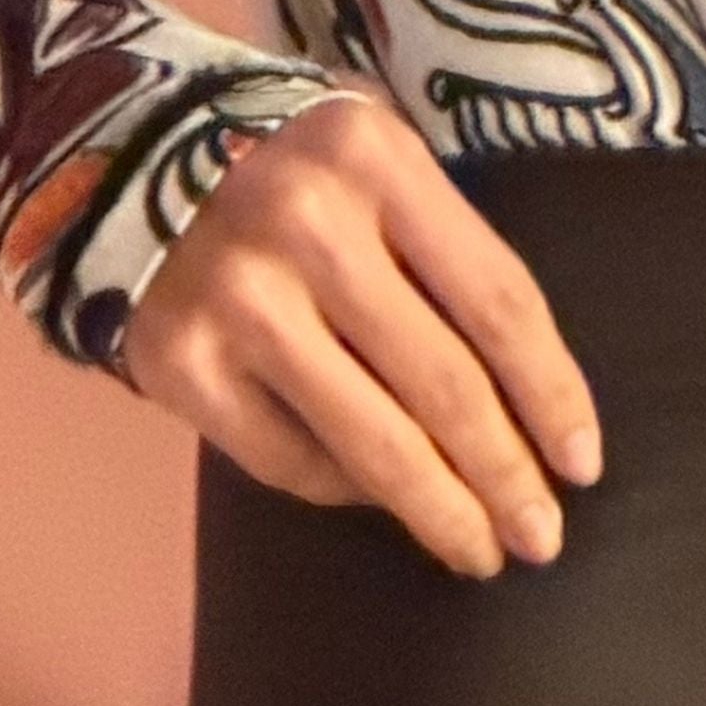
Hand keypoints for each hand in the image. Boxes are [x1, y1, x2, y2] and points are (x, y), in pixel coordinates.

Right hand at [121, 94, 605, 580]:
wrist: (123, 153)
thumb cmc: (289, 164)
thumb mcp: (375, 163)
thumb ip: (442, 249)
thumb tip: (523, 398)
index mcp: (377, 160)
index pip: (498, 300)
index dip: (551, 393)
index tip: (582, 463)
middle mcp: (308, 227)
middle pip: (443, 383)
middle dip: (506, 475)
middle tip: (542, 536)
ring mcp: (238, 301)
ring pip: (372, 441)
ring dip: (440, 511)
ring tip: (481, 552)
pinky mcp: (180, 364)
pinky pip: (289, 459)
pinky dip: (345, 491)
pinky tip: (379, 500)